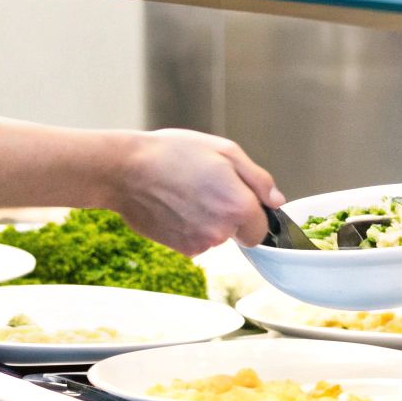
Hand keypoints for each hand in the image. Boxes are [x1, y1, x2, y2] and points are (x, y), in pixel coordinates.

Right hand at [111, 128, 285, 254]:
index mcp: (239, 205)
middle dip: (232, 216)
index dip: (254, 212)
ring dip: (210, 220)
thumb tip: (276, 202)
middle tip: (208, 188)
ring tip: (187, 192)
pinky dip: (191, 228)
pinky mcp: (181, 249)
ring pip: (218, 237)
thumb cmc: (174, 153)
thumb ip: (258, 179)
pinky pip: (197, 241)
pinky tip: (175, 206)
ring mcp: (200, 243)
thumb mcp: (225, 151)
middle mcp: (223, 231)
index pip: (263, 227)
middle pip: (240, 233)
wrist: (125, 170)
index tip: (238, 196)